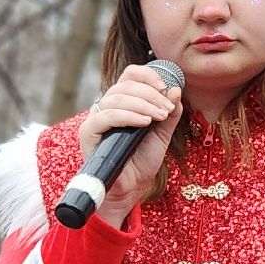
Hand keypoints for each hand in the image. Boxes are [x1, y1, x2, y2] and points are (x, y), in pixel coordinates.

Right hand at [79, 65, 184, 223]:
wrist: (132, 188)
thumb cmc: (143, 160)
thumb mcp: (163, 133)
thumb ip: (170, 113)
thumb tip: (176, 90)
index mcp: (123, 102)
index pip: (130, 75)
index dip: (147, 75)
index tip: (165, 87)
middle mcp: (106, 106)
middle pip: (125, 85)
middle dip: (151, 95)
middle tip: (167, 110)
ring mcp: (96, 118)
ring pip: (116, 98)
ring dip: (143, 104)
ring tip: (159, 117)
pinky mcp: (89, 133)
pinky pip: (106, 116)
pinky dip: (128, 116)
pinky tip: (145, 123)